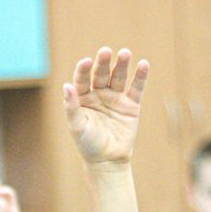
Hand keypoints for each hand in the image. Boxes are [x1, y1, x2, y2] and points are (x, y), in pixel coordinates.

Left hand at [63, 48, 147, 167]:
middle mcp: (99, 93)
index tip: (86, 62)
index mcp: (83, 97)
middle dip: (103, 62)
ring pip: (118, 77)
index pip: (82, 79)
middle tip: (106, 51)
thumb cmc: (88, 144)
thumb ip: (71, 107)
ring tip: (125, 53)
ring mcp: (115, 97)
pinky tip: (143, 64)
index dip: (83, 69)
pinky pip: (136, 88)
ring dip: (122, 64)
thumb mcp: (77, 126)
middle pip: (101, 74)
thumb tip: (66, 86)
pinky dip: (140, 76)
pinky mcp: (131, 105)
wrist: (108, 160)